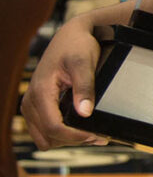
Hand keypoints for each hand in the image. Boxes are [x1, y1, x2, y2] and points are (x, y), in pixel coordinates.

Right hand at [20, 17, 109, 149]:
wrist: (70, 36)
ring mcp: (31, 105)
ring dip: (67, 140)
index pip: (53, 127)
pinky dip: (61, 134)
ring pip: (45, 137)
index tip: (96, 136)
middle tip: (99, 136)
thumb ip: (84, 87)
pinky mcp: (36, 107)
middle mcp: (30, 101)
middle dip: (73, 140)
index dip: (75, 136)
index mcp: (40, 92)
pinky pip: (45, 130)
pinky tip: (81, 129)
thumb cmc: (77, 46)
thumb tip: (85, 112)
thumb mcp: (84, 63)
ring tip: (93, 134)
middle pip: (48, 137)